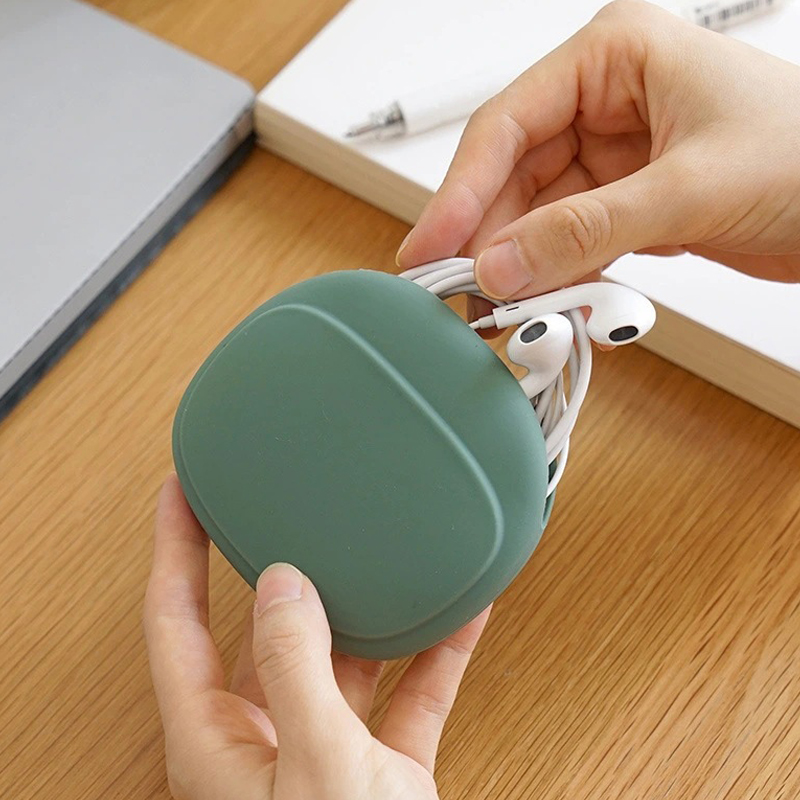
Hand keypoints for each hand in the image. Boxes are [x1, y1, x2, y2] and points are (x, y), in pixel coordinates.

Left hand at [144, 475, 489, 799]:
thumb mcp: (318, 770)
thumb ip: (296, 671)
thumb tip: (285, 586)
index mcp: (217, 740)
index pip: (175, 619)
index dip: (174, 548)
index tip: (181, 490)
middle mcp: (265, 737)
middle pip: (262, 626)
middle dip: (274, 563)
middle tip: (282, 502)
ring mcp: (324, 748)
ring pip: (342, 653)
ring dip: (368, 603)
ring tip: (381, 545)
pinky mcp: (381, 766)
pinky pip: (408, 691)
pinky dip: (435, 651)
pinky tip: (460, 613)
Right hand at [396, 0, 799, 313]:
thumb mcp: (690, 187)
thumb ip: (587, 230)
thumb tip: (502, 265)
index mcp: (613, 58)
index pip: (506, 126)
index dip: (460, 193)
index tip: (430, 250)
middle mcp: (603, 104)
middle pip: (511, 180)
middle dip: (490, 242)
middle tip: (466, 297)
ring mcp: (610, 159)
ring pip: (534, 220)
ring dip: (524, 270)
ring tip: (514, 312)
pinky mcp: (622, 206)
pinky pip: (567, 245)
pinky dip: (560, 280)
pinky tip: (559, 305)